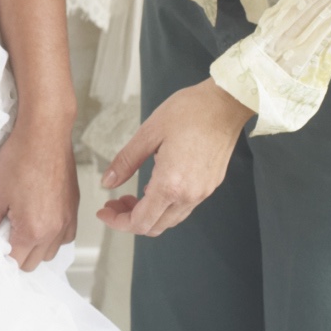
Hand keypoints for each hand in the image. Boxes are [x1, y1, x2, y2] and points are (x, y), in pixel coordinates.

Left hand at [0, 109, 79, 270]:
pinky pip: (65, 237)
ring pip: (50, 253)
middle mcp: (55, 231)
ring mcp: (68, 221)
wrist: (44, 134)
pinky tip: (39, 219)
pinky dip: (52, 236)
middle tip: (3, 235)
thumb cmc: (20, 159)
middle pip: (33, 263)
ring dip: (35, 247)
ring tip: (21, 225)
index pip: (15, 263)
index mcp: (34, 230)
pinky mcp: (74, 210)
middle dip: (16, 255)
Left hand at [97, 79, 252, 236]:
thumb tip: (108, 182)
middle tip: (114, 202)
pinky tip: (153, 186)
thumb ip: (126, 161)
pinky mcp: (210, 185)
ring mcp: (203, 192)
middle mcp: (189, 195)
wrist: (226, 104)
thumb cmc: (189, 112)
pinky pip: (183, 207)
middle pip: (155, 226)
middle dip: (129, 219)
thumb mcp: (148, 133)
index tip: (104, 212)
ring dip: (148, 214)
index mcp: (171, 184)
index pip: (140, 221)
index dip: (117, 222)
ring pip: (170, 219)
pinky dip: (164, 205)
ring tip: (130, 196)